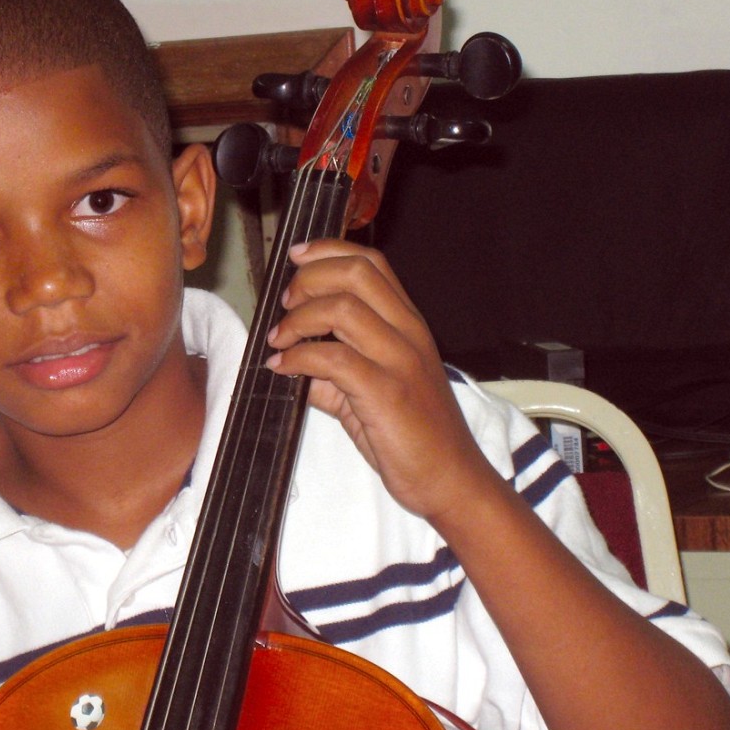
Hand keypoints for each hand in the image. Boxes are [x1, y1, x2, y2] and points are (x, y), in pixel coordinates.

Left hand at [264, 239, 494, 519]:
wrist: (450, 479)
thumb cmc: (412, 435)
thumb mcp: (368, 393)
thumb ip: (332, 372)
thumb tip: (290, 363)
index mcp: (408, 324)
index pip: (372, 264)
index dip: (329, 251)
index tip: (296, 257)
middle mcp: (408, 333)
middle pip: (356, 274)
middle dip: (309, 279)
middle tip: (285, 304)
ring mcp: (400, 360)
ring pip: (342, 309)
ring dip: (297, 319)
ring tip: (279, 340)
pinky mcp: (386, 392)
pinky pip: (332, 358)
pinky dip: (298, 358)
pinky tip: (282, 369)